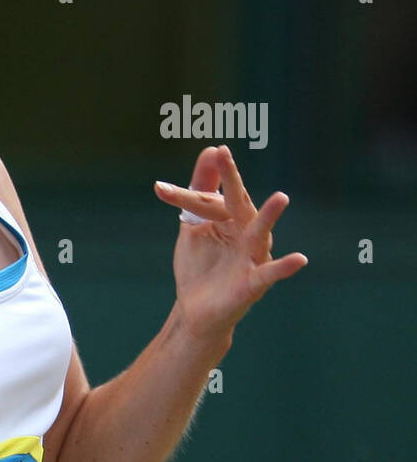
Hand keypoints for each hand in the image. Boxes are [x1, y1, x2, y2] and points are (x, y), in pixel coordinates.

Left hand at [154, 145, 307, 344]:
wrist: (196, 311)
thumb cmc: (200, 265)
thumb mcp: (196, 226)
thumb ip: (200, 191)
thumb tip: (210, 150)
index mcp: (229, 219)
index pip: (207, 201)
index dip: (183, 196)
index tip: (161, 186)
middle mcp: (244, 233)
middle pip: (238, 204)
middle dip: (231, 180)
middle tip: (223, 154)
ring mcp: (251, 257)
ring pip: (260, 233)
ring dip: (269, 216)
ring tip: (281, 198)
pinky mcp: (252, 284)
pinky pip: (270, 274)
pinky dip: (284, 267)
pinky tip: (300, 259)